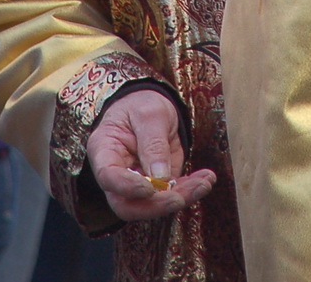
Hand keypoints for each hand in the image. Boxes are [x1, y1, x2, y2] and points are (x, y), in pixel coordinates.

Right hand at [85, 88, 215, 221]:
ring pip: (152, 205)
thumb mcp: (149, 113)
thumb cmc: (142, 105)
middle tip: (180, 197)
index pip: (108, 177)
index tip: (150, 187)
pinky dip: (190, 191)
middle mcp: (117, 174)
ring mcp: (136, 184)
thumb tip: (160, 176)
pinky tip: (205, 179)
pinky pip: (171, 196)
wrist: (152, 107)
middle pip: (127, 204)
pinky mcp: (157, 186)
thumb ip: (153, 142)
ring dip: (181, 198)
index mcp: (104, 150)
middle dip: (156, 205)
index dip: (127, 187)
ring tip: (204, 182)